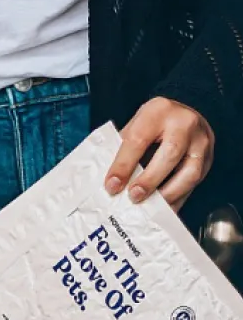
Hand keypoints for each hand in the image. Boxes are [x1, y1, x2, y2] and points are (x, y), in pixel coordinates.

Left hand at [105, 97, 214, 211]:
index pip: (138, 139)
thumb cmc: (152, 124)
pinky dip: (178, 199)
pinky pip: (195, 183)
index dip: (123, 165)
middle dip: (150, 179)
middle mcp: (185, 123)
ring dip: (168, 194)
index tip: (112, 186)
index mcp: (158, 111)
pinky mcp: (208, 159)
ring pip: (190, 172)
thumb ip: (122, 150)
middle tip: (133, 197)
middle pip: (170, 153)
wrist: (181, 116)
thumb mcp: (134, 126)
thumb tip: (110, 184)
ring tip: (149, 206)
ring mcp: (201, 141)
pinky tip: (163, 208)